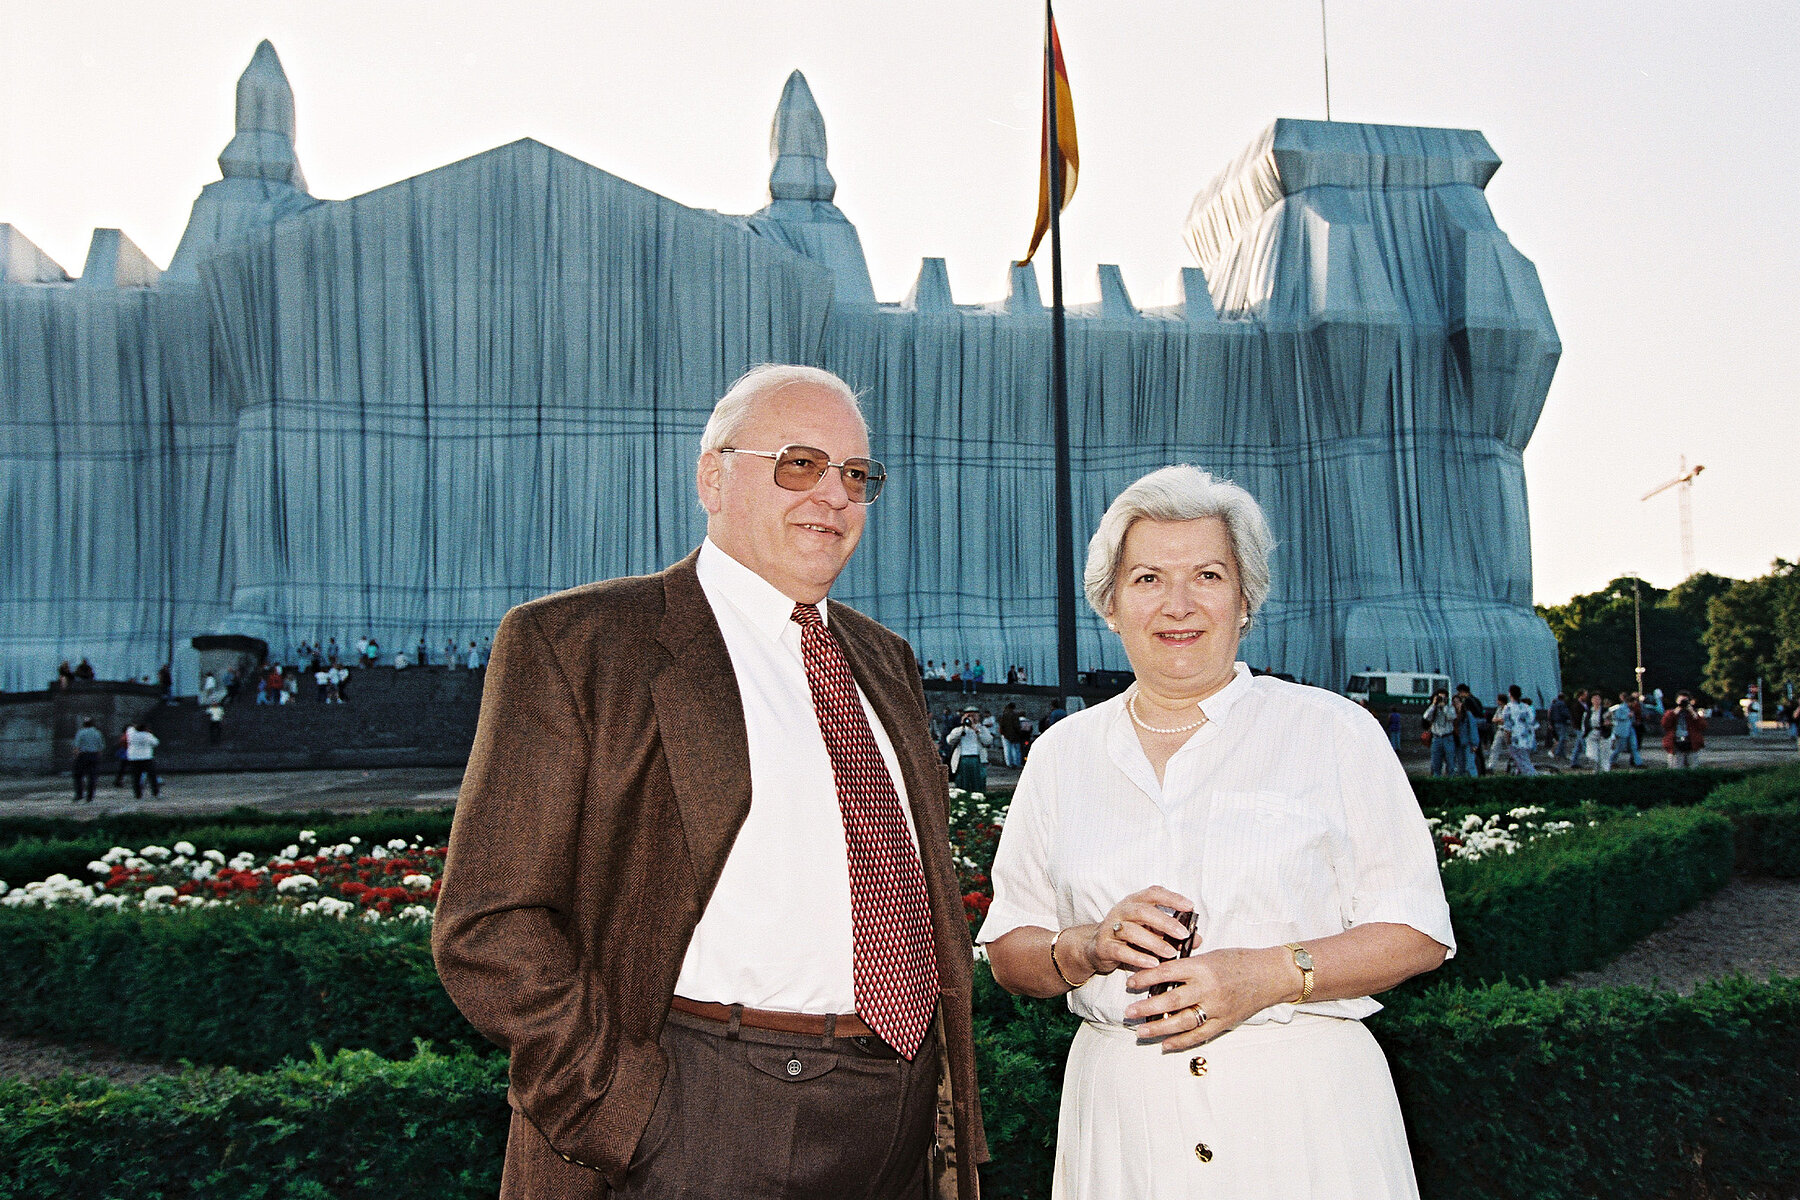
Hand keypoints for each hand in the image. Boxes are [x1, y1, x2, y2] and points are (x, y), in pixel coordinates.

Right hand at [1073, 886, 1196, 977]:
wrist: (1096, 947)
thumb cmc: (1129, 937)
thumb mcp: (1151, 931)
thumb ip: (1173, 934)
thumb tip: (1197, 939)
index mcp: (1134, 902)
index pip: (1153, 893)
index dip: (1172, 898)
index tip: (1190, 906)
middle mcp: (1122, 911)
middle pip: (1143, 911)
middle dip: (1165, 922)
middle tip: (1184, 934)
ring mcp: (1110, 928)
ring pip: (1132, 931)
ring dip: (1154, 942)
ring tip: (1171, 953)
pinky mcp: (1104, 946)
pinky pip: (1121, 951)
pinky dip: (1138, 957)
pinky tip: (1153, 964)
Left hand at [1122, 946, 1291, 1051]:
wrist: (1270, 975)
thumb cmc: (1239, 960)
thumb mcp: (1211, 955)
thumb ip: (1187, 966)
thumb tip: (1159, 973)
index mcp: (1202, 967)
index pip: (1166, 973)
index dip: (1145, 978)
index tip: (1130, 983)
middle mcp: (1208, 988)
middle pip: (1170, 1000)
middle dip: (1146, 1008)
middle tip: (1128, 1012)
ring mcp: (1216, 1008)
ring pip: (1182, 1022)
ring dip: (1159, 1028)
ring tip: (1141, 1031)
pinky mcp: (1224, 1022)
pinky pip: (1199, 1035)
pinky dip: (1181, 1042)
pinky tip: (1165, 1044)